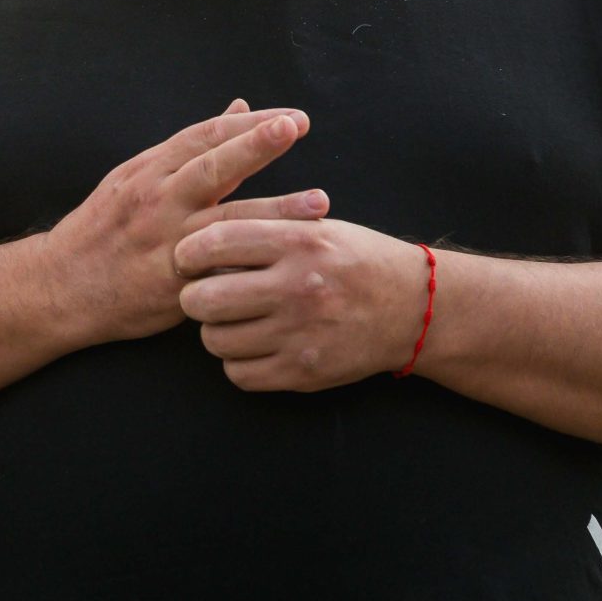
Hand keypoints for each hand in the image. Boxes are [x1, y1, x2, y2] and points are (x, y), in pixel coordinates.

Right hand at [44, 101, 316, 344]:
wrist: (60, 287)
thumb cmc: (103, 229)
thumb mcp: (136, 177)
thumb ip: (189, 149)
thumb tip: (239, 109)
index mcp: (149, 171)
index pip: (203, 136)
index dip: (248, 124)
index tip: (290, 118)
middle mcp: (156, 200)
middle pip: (212, 166)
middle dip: (255, 145)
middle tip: (296, 127)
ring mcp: (164, 242)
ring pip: (224, 221)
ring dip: (275, 211)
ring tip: (318, 204)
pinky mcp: (171, 283)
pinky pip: (216, 271)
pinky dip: (250, 264)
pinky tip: (284, 261)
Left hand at [173, 211, 430, 390]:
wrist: (415, 307)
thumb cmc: (354, 261)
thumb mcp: (316, 227)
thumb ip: (260, 227)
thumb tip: (193, 238)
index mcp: (298, 242)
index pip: (213, 243)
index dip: (187, 254)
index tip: (188, 261)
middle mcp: (297, 287)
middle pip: (201, 299)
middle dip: (194, 297)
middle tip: (206, 296)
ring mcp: (300, 333)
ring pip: (214, 340)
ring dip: (216, 332)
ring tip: (235, 321)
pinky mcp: (304, 371)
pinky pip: (238, 374)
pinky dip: (237, 363)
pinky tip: (254, 347)